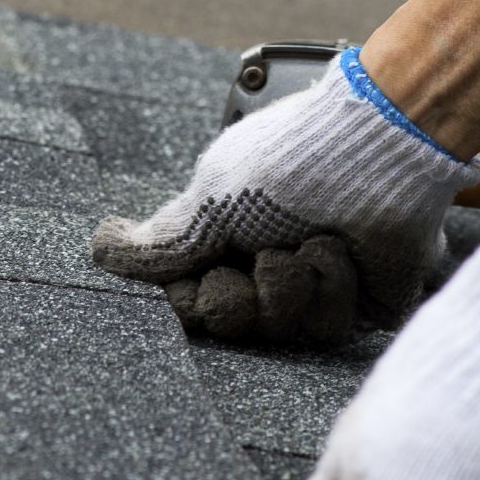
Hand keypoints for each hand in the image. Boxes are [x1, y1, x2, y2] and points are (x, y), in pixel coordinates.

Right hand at [90, 49, 479, 344]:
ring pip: (279, 330)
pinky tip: (341, 248)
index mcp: (229, 233)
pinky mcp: (361, 299)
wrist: (378, 149)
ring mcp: (315, 280)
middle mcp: (268, 258)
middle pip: (230, 323)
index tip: (203, 272)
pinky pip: (329, 326)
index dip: (192, 297)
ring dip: (289, 283)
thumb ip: (162, 240)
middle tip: (257, 259)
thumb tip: (102, 248)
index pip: (190, 299)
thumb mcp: (212, 197)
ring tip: (308, 240)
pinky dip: (331, 284)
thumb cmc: (292, 162)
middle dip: (239, 297)